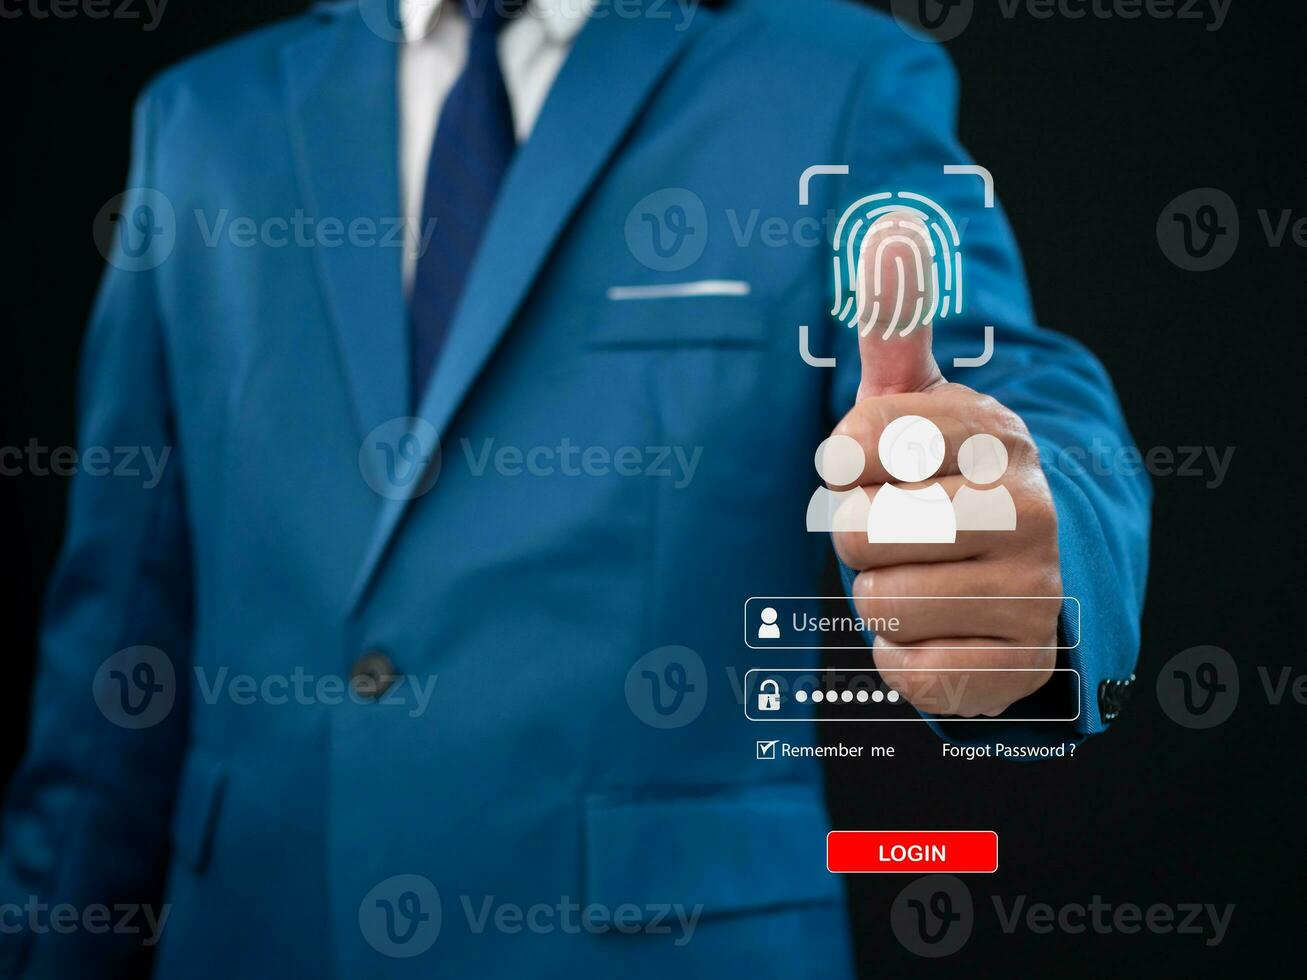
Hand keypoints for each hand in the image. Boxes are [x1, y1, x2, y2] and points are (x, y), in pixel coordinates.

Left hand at [828, 215, 1061, 717]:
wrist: (1047, 569)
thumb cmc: (953, 479)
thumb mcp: (925, 405)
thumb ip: (897, 331)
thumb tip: (887, 229)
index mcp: (994, 433)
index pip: (858, 443)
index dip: (845, 462)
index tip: (871, 464)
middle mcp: (1028, 509)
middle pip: (855, 532)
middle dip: (856, 536)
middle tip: (898, 530)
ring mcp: (1035, 594)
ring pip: (878, 605)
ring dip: (882, 597)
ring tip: (925, 577)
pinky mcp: (1020, 668)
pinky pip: (907, 672)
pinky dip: (905, 656)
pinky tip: (942, 628)